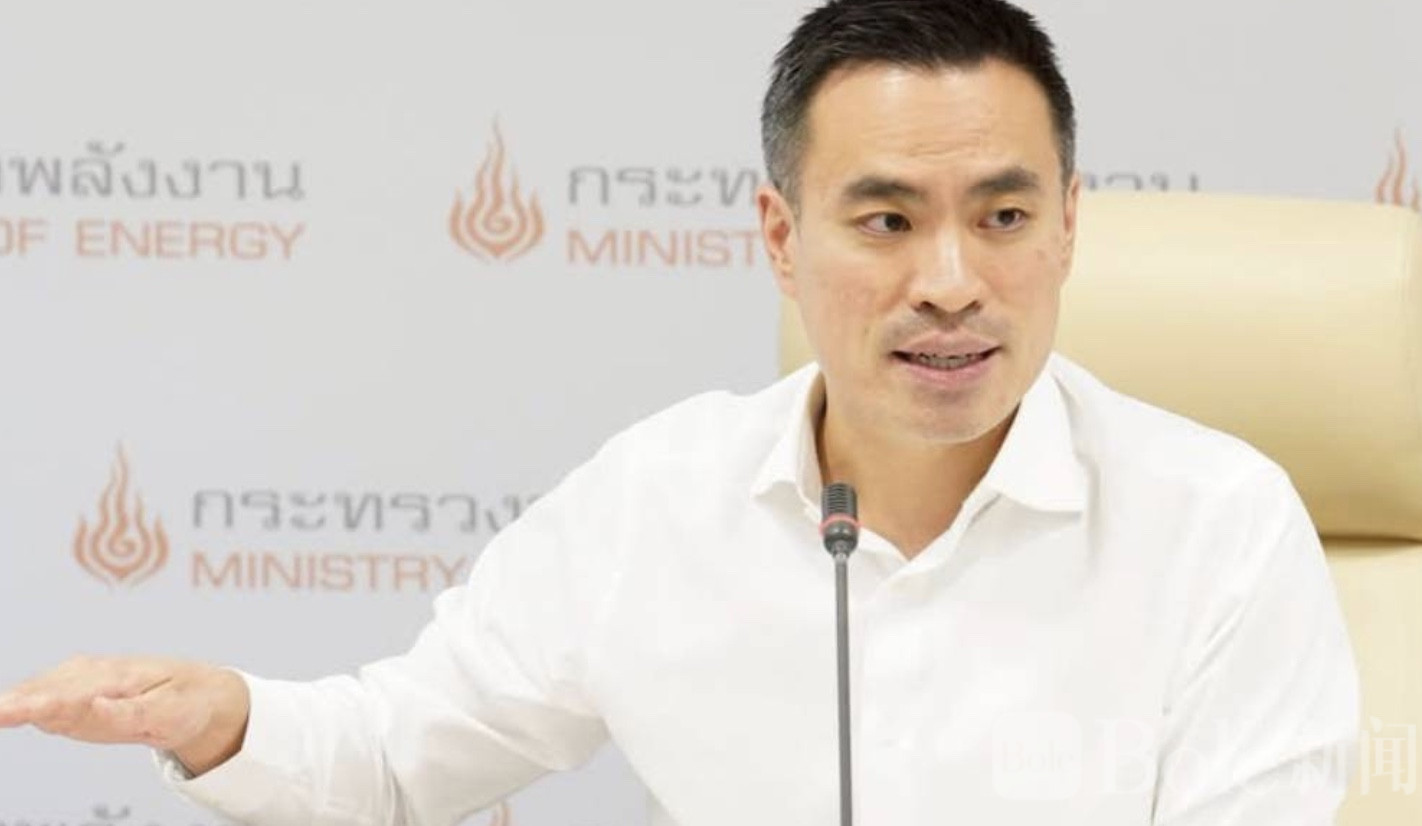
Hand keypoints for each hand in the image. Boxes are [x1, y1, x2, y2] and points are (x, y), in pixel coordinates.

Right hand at [0, 655, 249, 775]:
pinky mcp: (72, 691)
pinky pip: (41, 696)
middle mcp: (94, 674)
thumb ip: (129, 714)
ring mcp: (80, 680)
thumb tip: (95, 706)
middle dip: (18, 703)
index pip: (75, 694)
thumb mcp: (168, 713)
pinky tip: (5, 710)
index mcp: (120, 677)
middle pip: (49, 691)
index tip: (13, 709)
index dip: (42, 704)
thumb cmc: (184, 702)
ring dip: (15, 702)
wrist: (194, 691)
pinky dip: (20, 703)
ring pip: (41, 691)